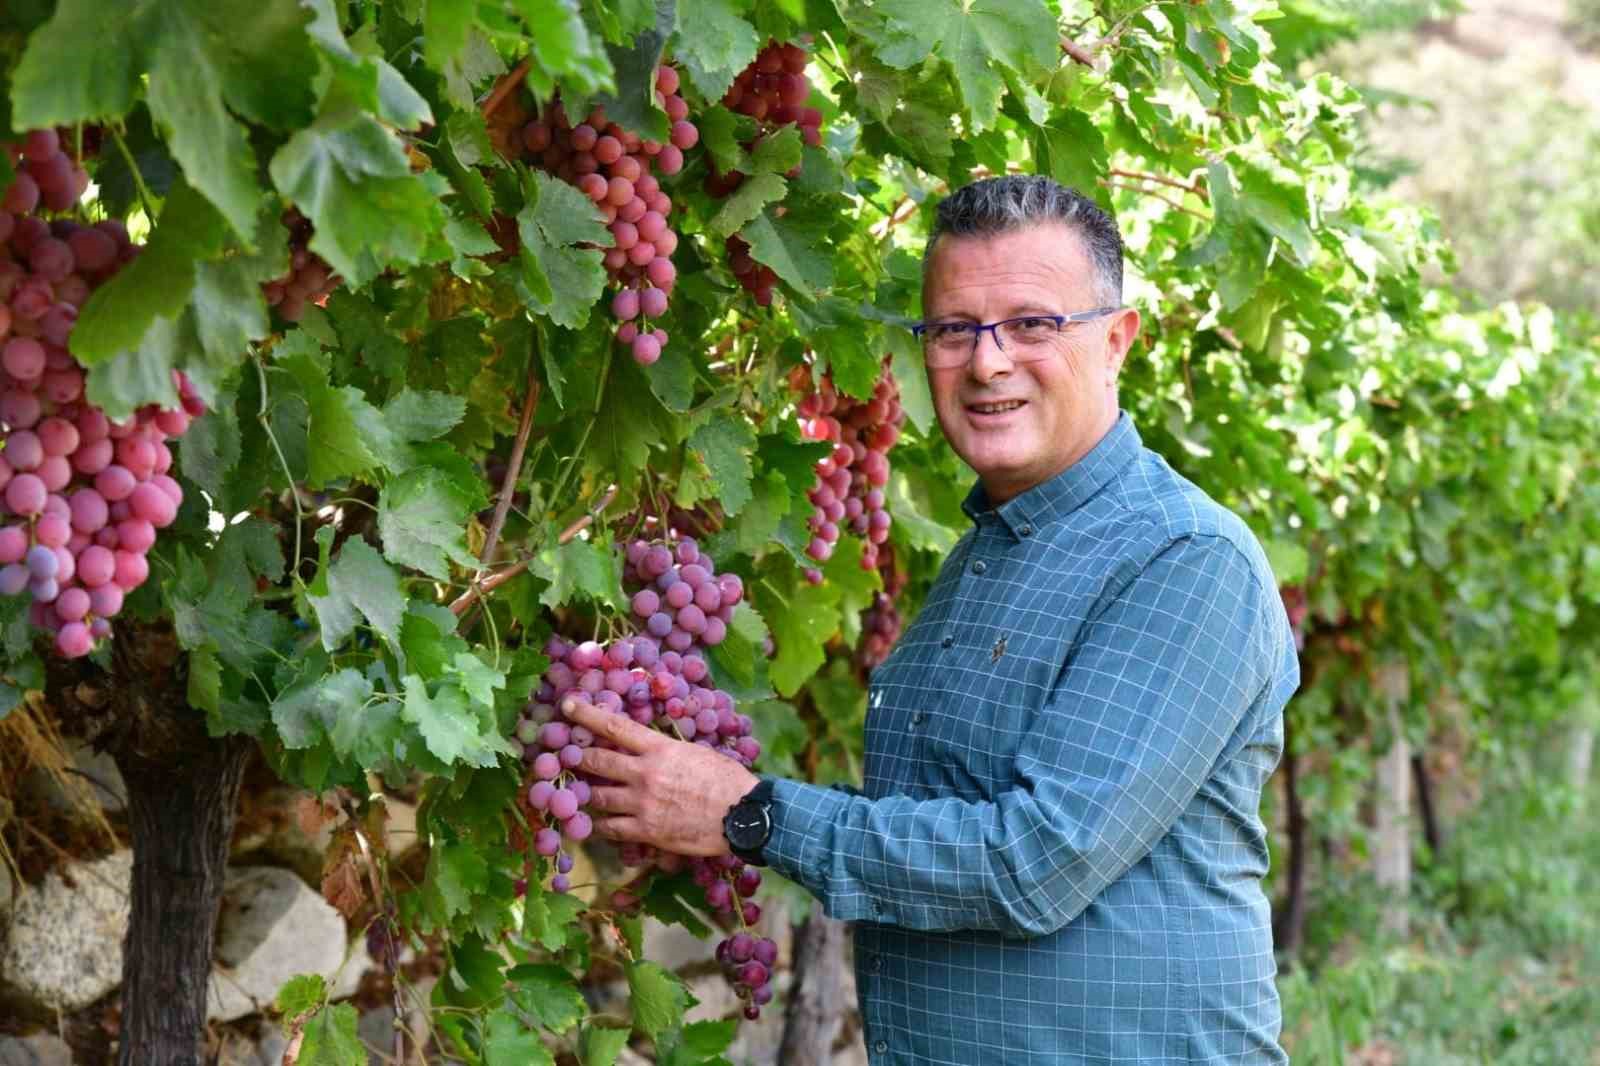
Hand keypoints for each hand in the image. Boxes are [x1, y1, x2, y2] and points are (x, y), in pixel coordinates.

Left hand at [565, 699, 759, 856]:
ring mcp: (642, 804)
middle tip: (566, 756)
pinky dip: (598, 826)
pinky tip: (594, 825)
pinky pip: (609, 829)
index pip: (614, 726)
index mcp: (659, 749)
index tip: (567, 706)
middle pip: (596, 760)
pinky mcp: (646, 831)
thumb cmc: (727, 780)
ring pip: (596, 797)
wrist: (742, 816)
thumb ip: (668, 749)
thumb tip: (652, 746)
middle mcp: (644, 774)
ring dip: (584, 794)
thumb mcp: (697, 752)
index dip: (587, 715)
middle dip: (576, 757)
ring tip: (578, 792)